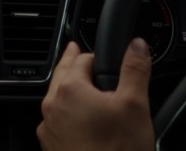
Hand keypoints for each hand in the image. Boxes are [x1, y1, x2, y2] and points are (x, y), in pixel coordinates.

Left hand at [36, 39, 153, 150]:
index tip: (101, 55)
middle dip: (71, 63)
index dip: (96, 56)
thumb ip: (135, 69)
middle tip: (75, 53)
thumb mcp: (135, 105)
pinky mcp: (51, 148)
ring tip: (79, 86)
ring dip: (67, 89)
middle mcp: (52, 107)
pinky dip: (67, 114)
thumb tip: (136, 45)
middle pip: (62, 76)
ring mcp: (49, 129)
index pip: (81, 59)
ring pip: (56, 100)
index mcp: (70, 89)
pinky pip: (57, 122)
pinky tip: (79, 121)